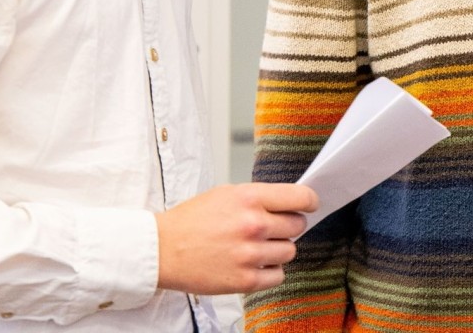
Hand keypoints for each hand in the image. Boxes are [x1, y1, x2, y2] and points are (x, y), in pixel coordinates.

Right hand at [154, 183, 318, 294]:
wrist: (163, 249)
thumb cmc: (191, 221)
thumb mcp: (226, 194)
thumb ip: (258, 198)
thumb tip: (288, 203)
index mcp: (249, 198)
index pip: (300, 197)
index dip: (310, 201)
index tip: (309, 205)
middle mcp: (253, 224)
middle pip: (298, 225)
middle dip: (289, 226)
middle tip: (272, 228)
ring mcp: (250, 254)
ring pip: (290, 251)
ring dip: (278, 249)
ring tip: (257, 247)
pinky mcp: (246, 280)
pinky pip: (279, 275)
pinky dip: (270, 271)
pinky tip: (254, 263)